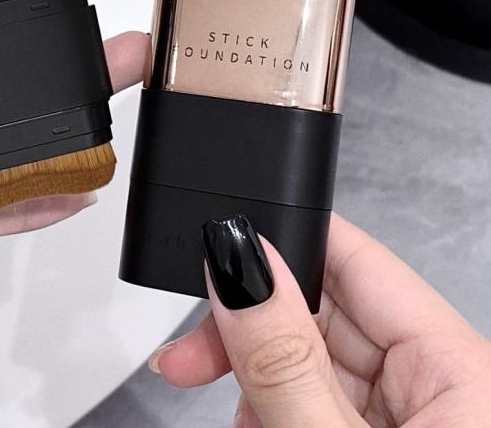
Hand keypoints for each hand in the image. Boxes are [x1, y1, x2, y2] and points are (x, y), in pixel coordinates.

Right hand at [149, 213, 490, 426]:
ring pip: (314, 357)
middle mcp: (445, 385)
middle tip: (188, 350)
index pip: (354, 257)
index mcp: (461, 370)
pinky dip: (276, 406)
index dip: (278, 240)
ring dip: (255, 375)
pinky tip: (251, 420)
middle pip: (324, 309)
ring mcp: (418, 416)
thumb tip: (238, 265)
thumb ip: (285, 362)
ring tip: (216, 400)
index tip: (213, 247)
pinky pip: (322, 397)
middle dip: (250, 324)